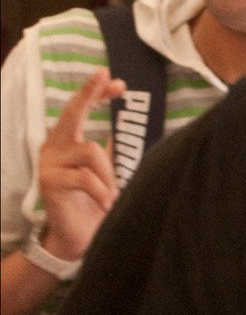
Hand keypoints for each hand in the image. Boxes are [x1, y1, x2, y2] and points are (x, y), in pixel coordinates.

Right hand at [36, 68, 124, 260]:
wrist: (77, 238)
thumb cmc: (93, 202)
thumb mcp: (104, 171)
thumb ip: (110, 149)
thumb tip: (128, 124)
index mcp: (66, 142)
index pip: (78, 110)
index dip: (95, 93)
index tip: (118, 82)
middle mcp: (53, 147)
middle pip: (72, 114)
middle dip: (90, 94)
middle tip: (106, 77)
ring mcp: (49, 164)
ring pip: (91, 152)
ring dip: (110, 175)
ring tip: (112, 196)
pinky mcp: (49, 183)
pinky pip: (85, 178)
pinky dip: (102, 192)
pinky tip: (105, 205)